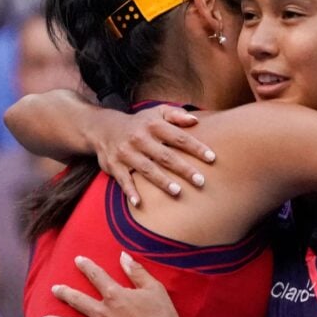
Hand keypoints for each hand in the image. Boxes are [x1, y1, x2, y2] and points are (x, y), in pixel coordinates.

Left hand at [40, 252, 184, 316]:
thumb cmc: (162, 316)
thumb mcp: (154, 288)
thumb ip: (136, 272)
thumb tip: (123, 255)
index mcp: (115, 295)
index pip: (97, 277)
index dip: (87, 267)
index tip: (77, 260)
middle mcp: (103, 313)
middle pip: (78, 301)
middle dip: (64, 294)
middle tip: (54, 289)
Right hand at [93, 106, 216, 206]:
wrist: (104, 128)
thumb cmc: (140, 123)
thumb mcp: (156, 112)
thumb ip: (176, 115)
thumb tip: (196, 120)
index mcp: (153, 125)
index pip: (178, 137)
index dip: (196, 147)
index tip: (212, 158)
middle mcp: (140, 138)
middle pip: (165, 155)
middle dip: (183, 168)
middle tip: (201, 181)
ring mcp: (126, 153)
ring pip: (146, 169)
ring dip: (162, 181)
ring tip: (178, 192)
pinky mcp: (114, 166)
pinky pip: (123, 180)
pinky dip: (130, 192)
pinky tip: (139, 203)